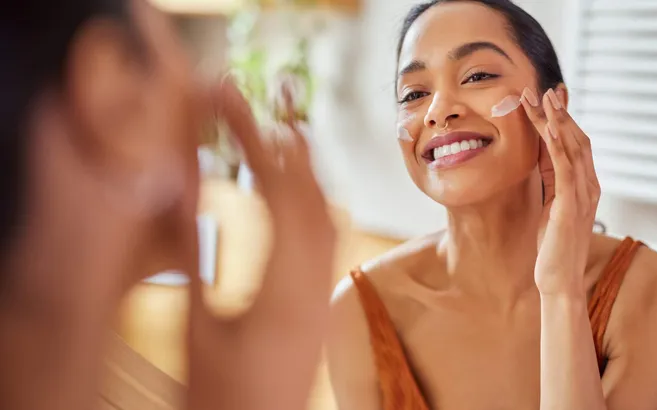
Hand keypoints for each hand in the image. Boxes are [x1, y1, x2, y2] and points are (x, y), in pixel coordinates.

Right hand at [185, 79, 336, 409]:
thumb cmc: (220, 396)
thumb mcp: (196, 325)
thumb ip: (193, 254)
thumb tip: (183, 186)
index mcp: (282, 291)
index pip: (275, 192)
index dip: (254, 139)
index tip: (233, 102)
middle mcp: (316, 288)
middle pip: (313, 197)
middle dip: (289, 143)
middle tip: (269, 100)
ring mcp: (324, 299)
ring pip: (329, 218)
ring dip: (311, 171)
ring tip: (292, 131)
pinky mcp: (321, 308)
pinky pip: (331, 243)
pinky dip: (318, 204)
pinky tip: (305, 194)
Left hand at [520, 87, 599, 295]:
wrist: (557, 279)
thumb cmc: (552, 245)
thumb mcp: (549, 204)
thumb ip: (551, 179)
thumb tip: (542, 153)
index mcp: (584, 185)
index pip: (575, 144)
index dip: (562, 119)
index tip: (547, 98)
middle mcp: (589, 185)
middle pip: (576, 139)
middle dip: (558, 113)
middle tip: (540, 89)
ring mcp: (583, 195)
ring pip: (571, 148)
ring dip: (556, 121)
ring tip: (541, 98)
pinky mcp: (571, 205)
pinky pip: (565, 169)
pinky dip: (557, 146)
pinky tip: (548, 129)